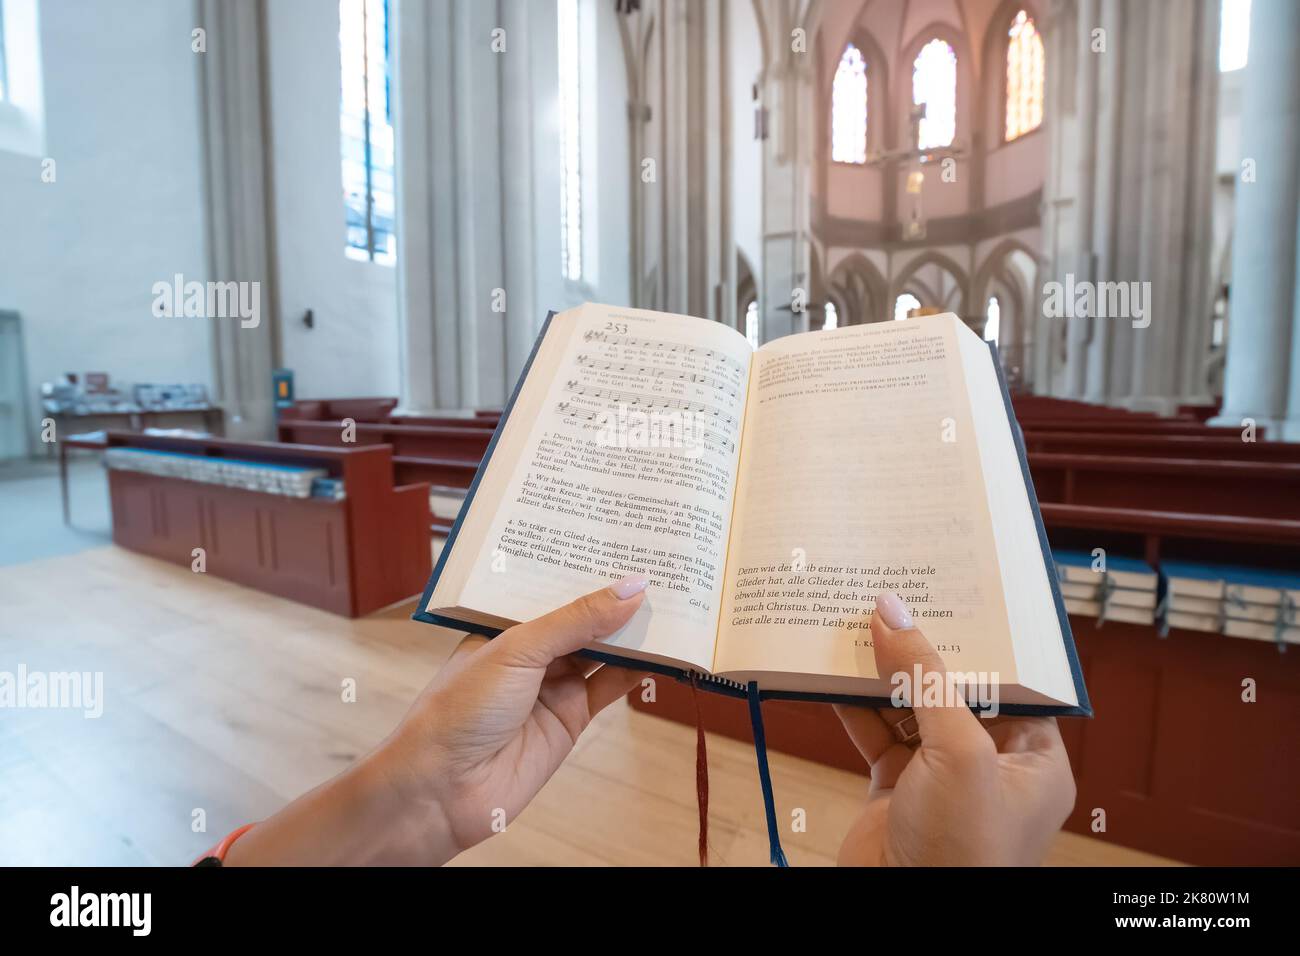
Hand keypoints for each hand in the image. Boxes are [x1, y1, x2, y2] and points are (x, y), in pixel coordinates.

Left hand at [222, 575, 648, 865]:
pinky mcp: (573, 719)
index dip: (587, 564)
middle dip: (618, 595)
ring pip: (604, 650)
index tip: (627, 539)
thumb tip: (633, 586)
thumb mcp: (517, 649)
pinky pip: (612, 687)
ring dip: (635, 631)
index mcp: (504, 621)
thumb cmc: (461, 708)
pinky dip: (639, 670)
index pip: (553, 584)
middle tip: (663, 563)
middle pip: (584, 617)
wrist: (443, 790)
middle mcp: (531, 649)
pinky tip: (665, 648)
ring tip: (677, 599)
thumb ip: (578, 620)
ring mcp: (553, 684)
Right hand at [833, 592, 1075, 865]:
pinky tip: (832, 670)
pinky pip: (874, 733)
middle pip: (953, 689)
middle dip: (922, 650)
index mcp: (1033, 759)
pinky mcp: (894, 789)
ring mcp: (939, 777)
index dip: (980, 639)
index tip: (950, 594)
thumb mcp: (959, 751)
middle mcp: (990, 765)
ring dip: (881, 673)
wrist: (906, 917)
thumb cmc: (964, 849)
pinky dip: (852, 704)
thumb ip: (925, 678)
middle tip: (895, 596)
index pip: (1011, 682)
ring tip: (856, 622)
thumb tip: (892, 611)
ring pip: (908, 708)